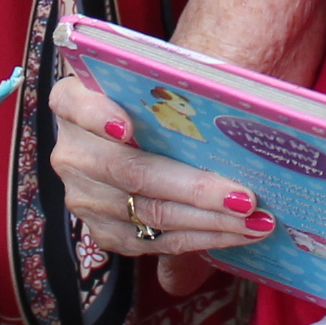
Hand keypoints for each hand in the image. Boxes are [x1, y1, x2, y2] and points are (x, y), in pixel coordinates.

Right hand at [48, 74, 273, 269]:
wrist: (130, 137)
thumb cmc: (151, 101)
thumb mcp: (154, 82)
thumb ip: (174, 85)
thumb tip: (230, 92)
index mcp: (72, 103)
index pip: (76, 104)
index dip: (99, 116)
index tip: (126, 126)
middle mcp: (71, 153)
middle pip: (130, 172)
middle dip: (193, 188)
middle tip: (243, 197)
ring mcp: (83, 197)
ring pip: (148, 213)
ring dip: (208, 221)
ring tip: (254, 220)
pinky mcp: (102, 231)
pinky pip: (152, 242)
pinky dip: (199, 239)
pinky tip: (236, 234)